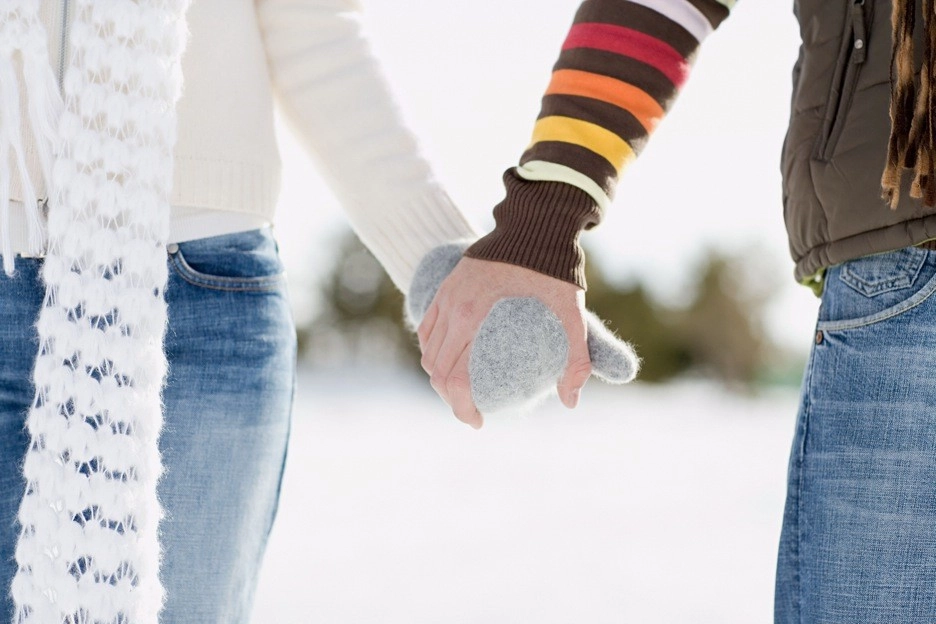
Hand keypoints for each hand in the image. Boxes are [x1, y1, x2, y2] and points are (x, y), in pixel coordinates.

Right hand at [417, 256, 591, 428]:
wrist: (537, 223)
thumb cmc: (555, 268)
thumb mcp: (572, 315)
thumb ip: (576, 359)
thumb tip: (570, 402)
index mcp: (473, 318)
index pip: (452, 378)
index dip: (461, 408)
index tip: (478, 422)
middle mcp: (452, 308)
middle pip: (435, 369)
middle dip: (449, 398)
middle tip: (473, 410)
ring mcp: (445, 295)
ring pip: (427, 350)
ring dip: (439, 375)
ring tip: (464, 388)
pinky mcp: (446, 285)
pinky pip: (429, 327)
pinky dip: (434, 350)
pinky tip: (453, 358)